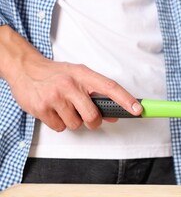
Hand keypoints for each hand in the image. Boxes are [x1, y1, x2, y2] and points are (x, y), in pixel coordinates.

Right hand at [0, 25, 141, 130]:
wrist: (26, 69)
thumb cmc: (57, 74)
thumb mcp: (79, 77)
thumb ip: (97, 94)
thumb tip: (115, 115)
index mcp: (83, 75)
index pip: (110, 87)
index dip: (126, 100)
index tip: (138, 109)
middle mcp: (70, 85)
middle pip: (93, 116)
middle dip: (93, 122)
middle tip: (87, 115)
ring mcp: (55, 97)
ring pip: (76, 124)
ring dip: (73, 121)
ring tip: (65, 107)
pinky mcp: (41, 108)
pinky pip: (60, 127)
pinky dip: (59, 123)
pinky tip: (54, 110)